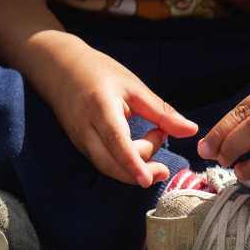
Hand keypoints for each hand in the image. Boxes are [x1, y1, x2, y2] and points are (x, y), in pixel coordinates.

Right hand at [35, 33, 197, 186]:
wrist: (59, 68)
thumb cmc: (100, 73)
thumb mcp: (134, 87)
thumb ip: (162, 112)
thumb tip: (191, 130)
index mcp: (100, 108)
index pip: (116, 142)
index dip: (133, 163)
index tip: (149, 180)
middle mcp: (85, 128)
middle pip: (109, 163)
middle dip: (137, 173)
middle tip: (164, 169)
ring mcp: (79, 140)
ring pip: (106, 166)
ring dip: (133, 167)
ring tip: (156, 148)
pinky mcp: (79, 145)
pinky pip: (103, 161)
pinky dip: (123, 161)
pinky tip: (139, 147)